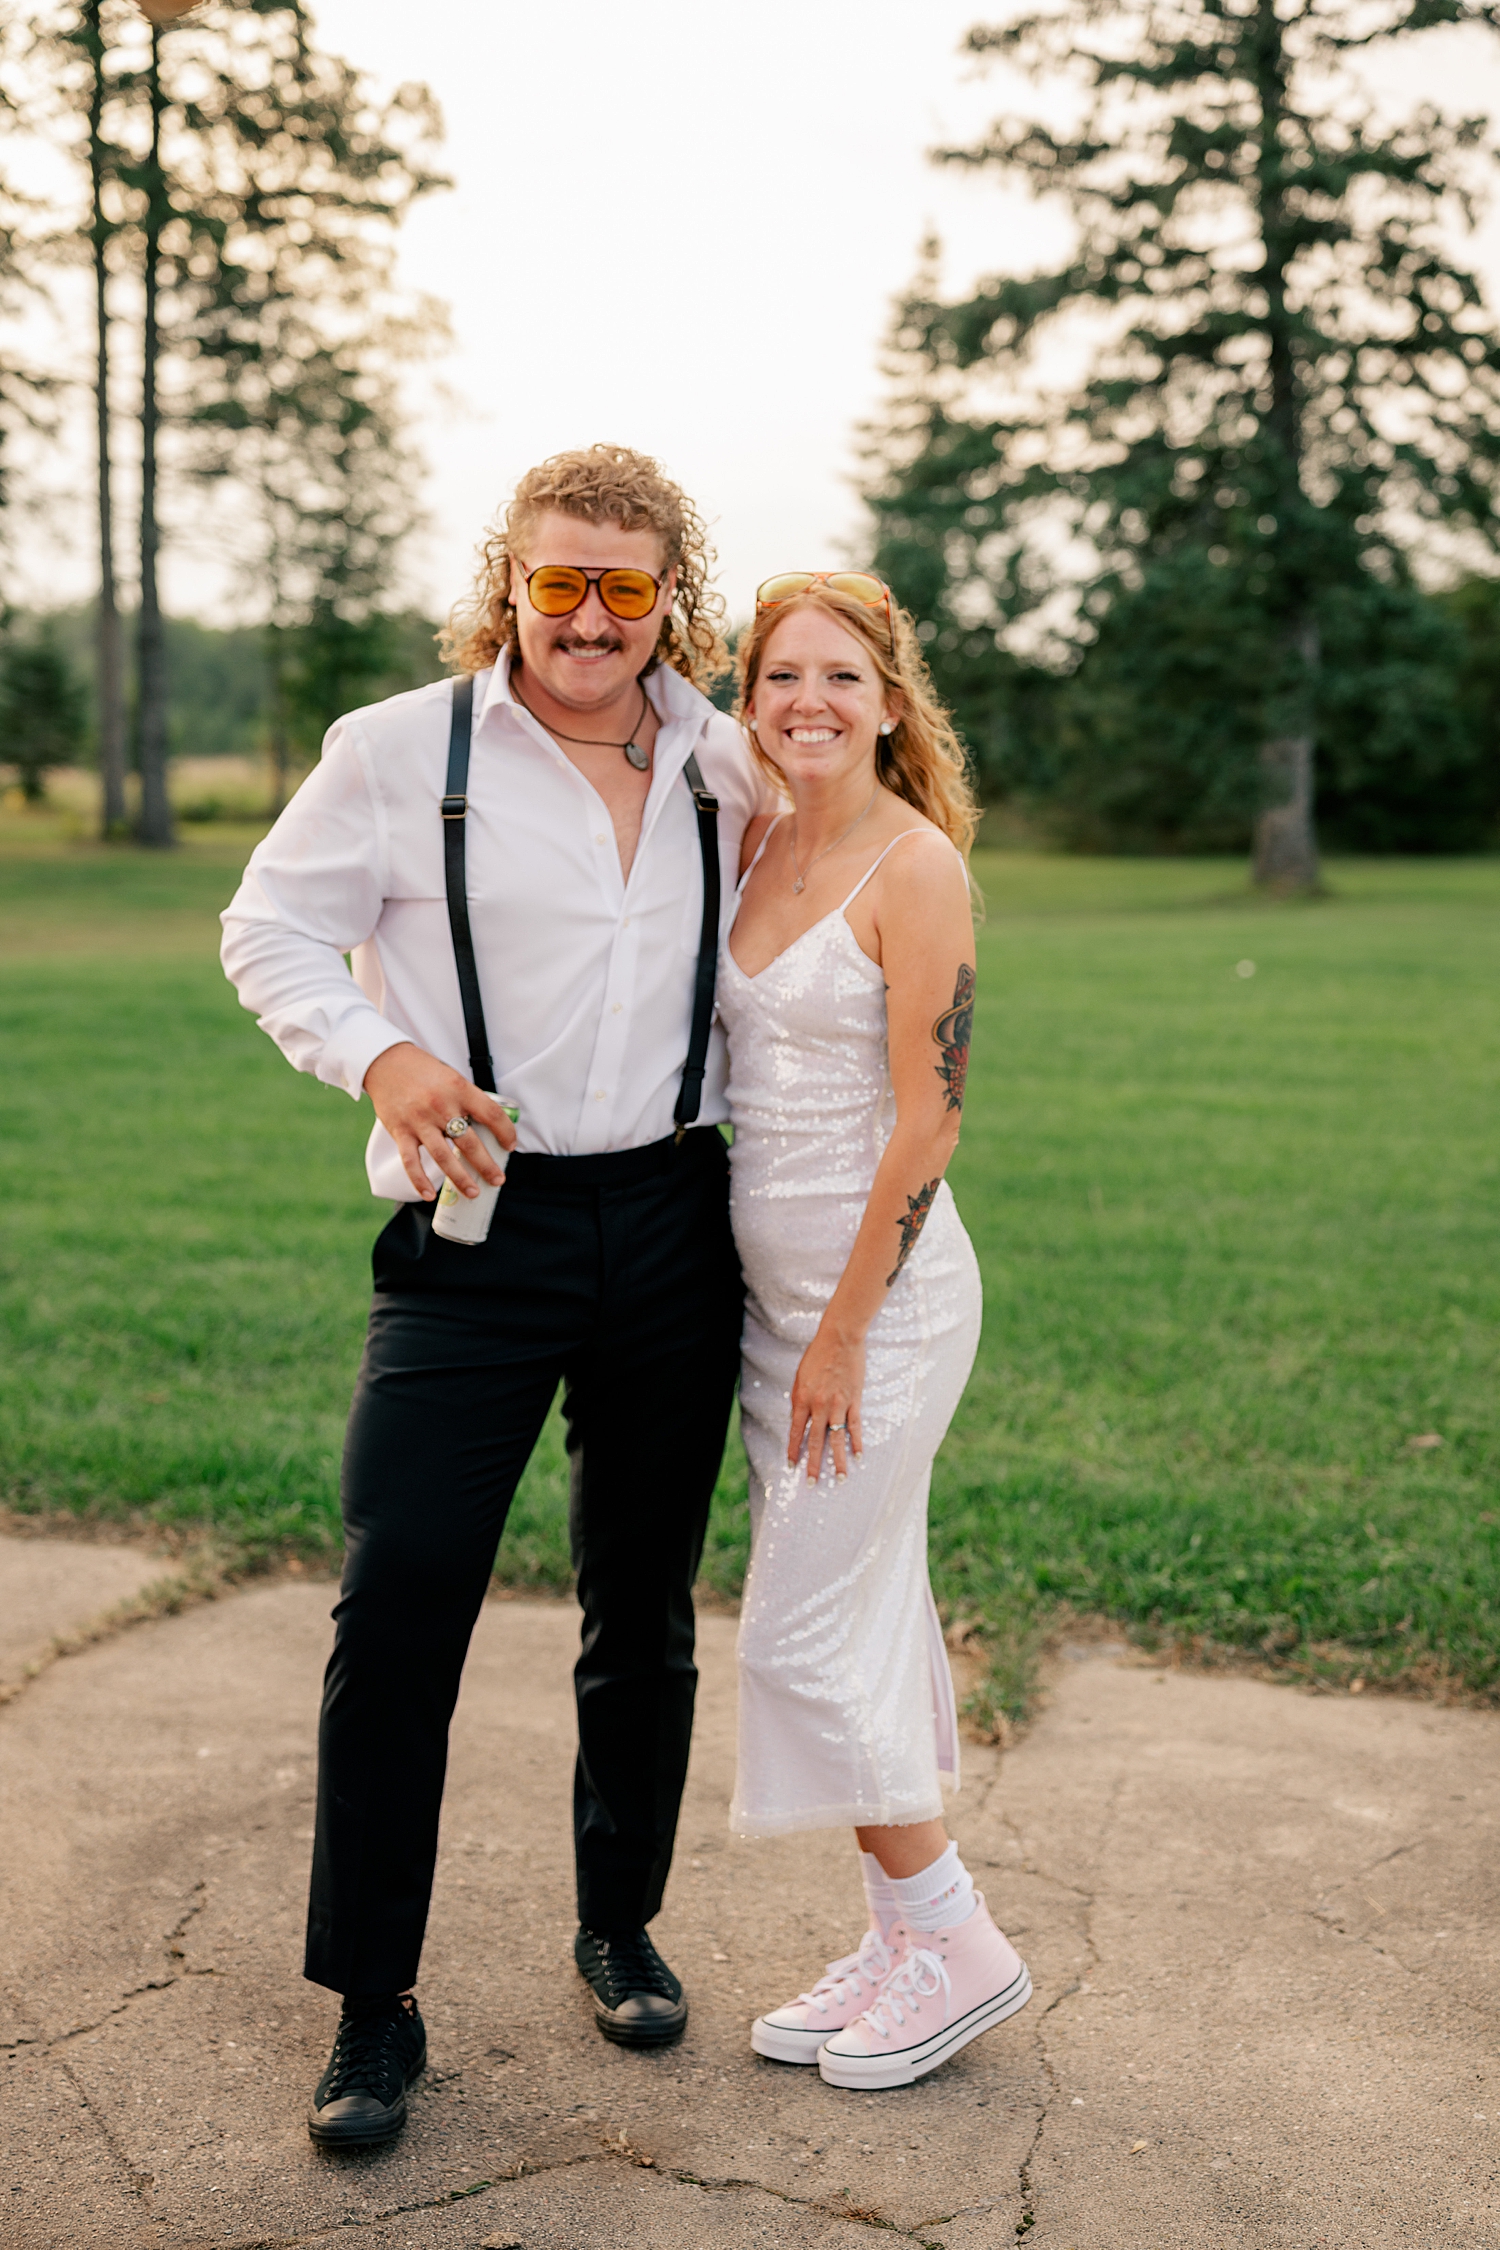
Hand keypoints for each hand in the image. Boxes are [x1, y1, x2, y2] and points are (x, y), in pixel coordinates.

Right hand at [363, 1043, 516, 1201]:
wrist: (387, 1062)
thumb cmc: (424, 1071)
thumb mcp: (453, 1078)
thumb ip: (468, 1101)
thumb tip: (489, 1128)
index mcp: (459, 1090)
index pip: (492, 1114)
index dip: (506, 1133)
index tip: (510, 1146)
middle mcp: (441, 1106)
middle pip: (470, 1143)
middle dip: (487, 1166)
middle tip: (498, 1180)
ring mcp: (420, 1120)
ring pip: (444, 1157)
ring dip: (460, 1179)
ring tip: (473, 1192)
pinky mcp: (400, 1131)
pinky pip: (411, 1162)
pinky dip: (420, 1181)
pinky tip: (430, 1195)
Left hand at [788, 1317, 865, 1486]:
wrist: (839, 1339)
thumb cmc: (817, 1355)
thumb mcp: (800, 1377)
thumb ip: (799, 1399)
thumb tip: (798, 1420)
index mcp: (802, 1399)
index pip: (796, 1432)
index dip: (793, 1450)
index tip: (791, 1465)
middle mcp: (819, 1406)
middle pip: (816, 1441)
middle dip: (813, 1464)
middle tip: (812, 1483)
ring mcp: (838, 1405)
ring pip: (837, 1439)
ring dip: (838, 1461)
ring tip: (841, 1478)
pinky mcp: (854, 1401)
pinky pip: (855, 1426)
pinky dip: (856, 1442)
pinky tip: (858, 1456)